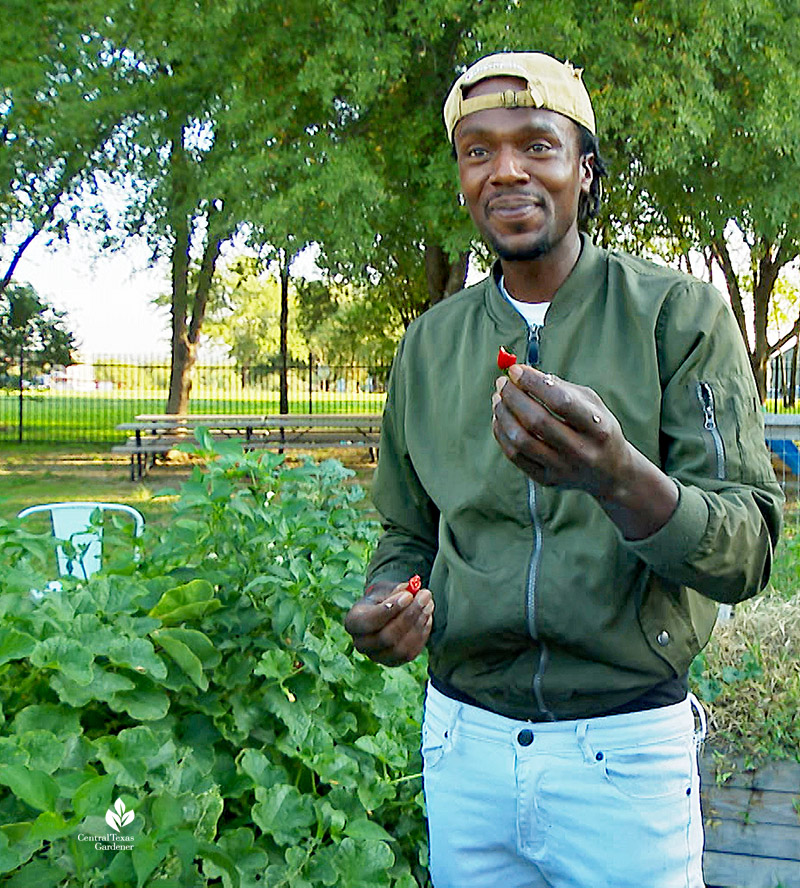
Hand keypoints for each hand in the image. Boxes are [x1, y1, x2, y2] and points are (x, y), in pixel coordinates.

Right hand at [344, 580, 433, 665]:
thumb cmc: (383, 598)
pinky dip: (422, 634)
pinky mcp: (394, 662)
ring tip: (428, 604)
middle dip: (409, 616)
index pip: (369, 621)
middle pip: (386, 637)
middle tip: (424, 596)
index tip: (408, 595)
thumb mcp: (385, 589)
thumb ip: (396, 590)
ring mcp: (377, 656)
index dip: (390, 609)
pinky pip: (411, 652)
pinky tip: (426, 616)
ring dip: (418, 624)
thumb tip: (412, 591)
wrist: (384, 612)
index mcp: (353, 622)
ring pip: (401, 648)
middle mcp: (361, 644)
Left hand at [492, 364, 631, 496]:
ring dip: (504, 415)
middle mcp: (581, 451)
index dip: (534, 383)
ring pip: (521, 440)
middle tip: (502, 382)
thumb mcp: (593, 404)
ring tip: (498, 399)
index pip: (561, 402)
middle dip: (513, 397)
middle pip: (537, 421)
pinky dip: (502, 434)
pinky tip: (500, 419)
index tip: (515, 370)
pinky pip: (515, 456)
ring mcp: (562, 468)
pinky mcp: (546, 479)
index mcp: (598, 428)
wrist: (610, 472)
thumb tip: (523, 374)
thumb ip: (561, 388)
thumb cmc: (597, 428)